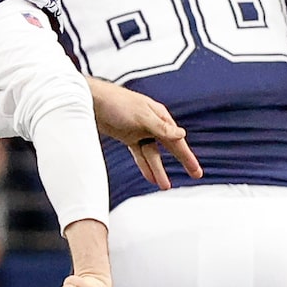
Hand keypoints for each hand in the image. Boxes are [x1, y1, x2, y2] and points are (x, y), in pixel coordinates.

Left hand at [88, 78, 202, 188]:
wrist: (90, 100)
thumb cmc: (117, 103)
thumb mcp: (142, 116)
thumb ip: (161, 128)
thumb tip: (182, 134)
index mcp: (160, 116)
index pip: (177, 140)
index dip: (187, 156)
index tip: (197, 171)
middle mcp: (152, 124)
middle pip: (170, 147)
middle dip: (181, 162)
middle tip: (195, 175)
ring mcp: (140, 131)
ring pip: (153, 155)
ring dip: (159, 169)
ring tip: (165, 186)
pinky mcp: (127, 136)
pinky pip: (139, 154)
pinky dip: (144, 165)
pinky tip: (149, 177)